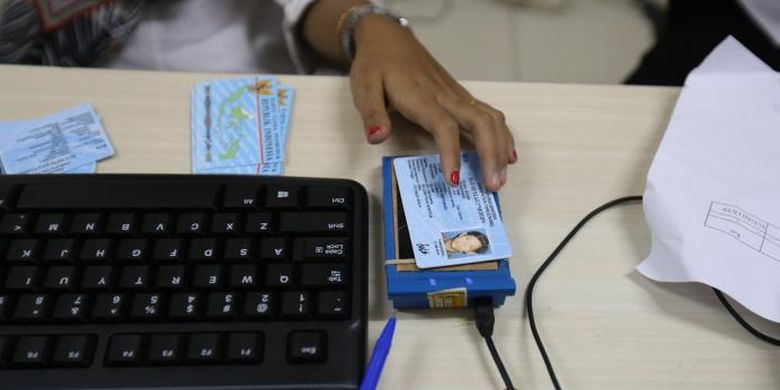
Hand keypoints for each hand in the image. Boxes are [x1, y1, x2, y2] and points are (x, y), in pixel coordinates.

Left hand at [349, 15, 516, 190]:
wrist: (388, 38)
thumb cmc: (376, 64)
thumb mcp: (363, 87)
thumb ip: (372, 114)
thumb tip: (377, 138)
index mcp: (421, 97)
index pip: (443, 127)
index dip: (451, 154)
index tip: (454, 180)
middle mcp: (445, 96)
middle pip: (480, 123)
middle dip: (490, 155)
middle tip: (492, 185)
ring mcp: (456, 95)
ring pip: (490, 118)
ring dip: (500, 148)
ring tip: (500, 177)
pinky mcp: (460, 96)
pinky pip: (489, 115)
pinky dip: (502, 135)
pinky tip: (506, 154)